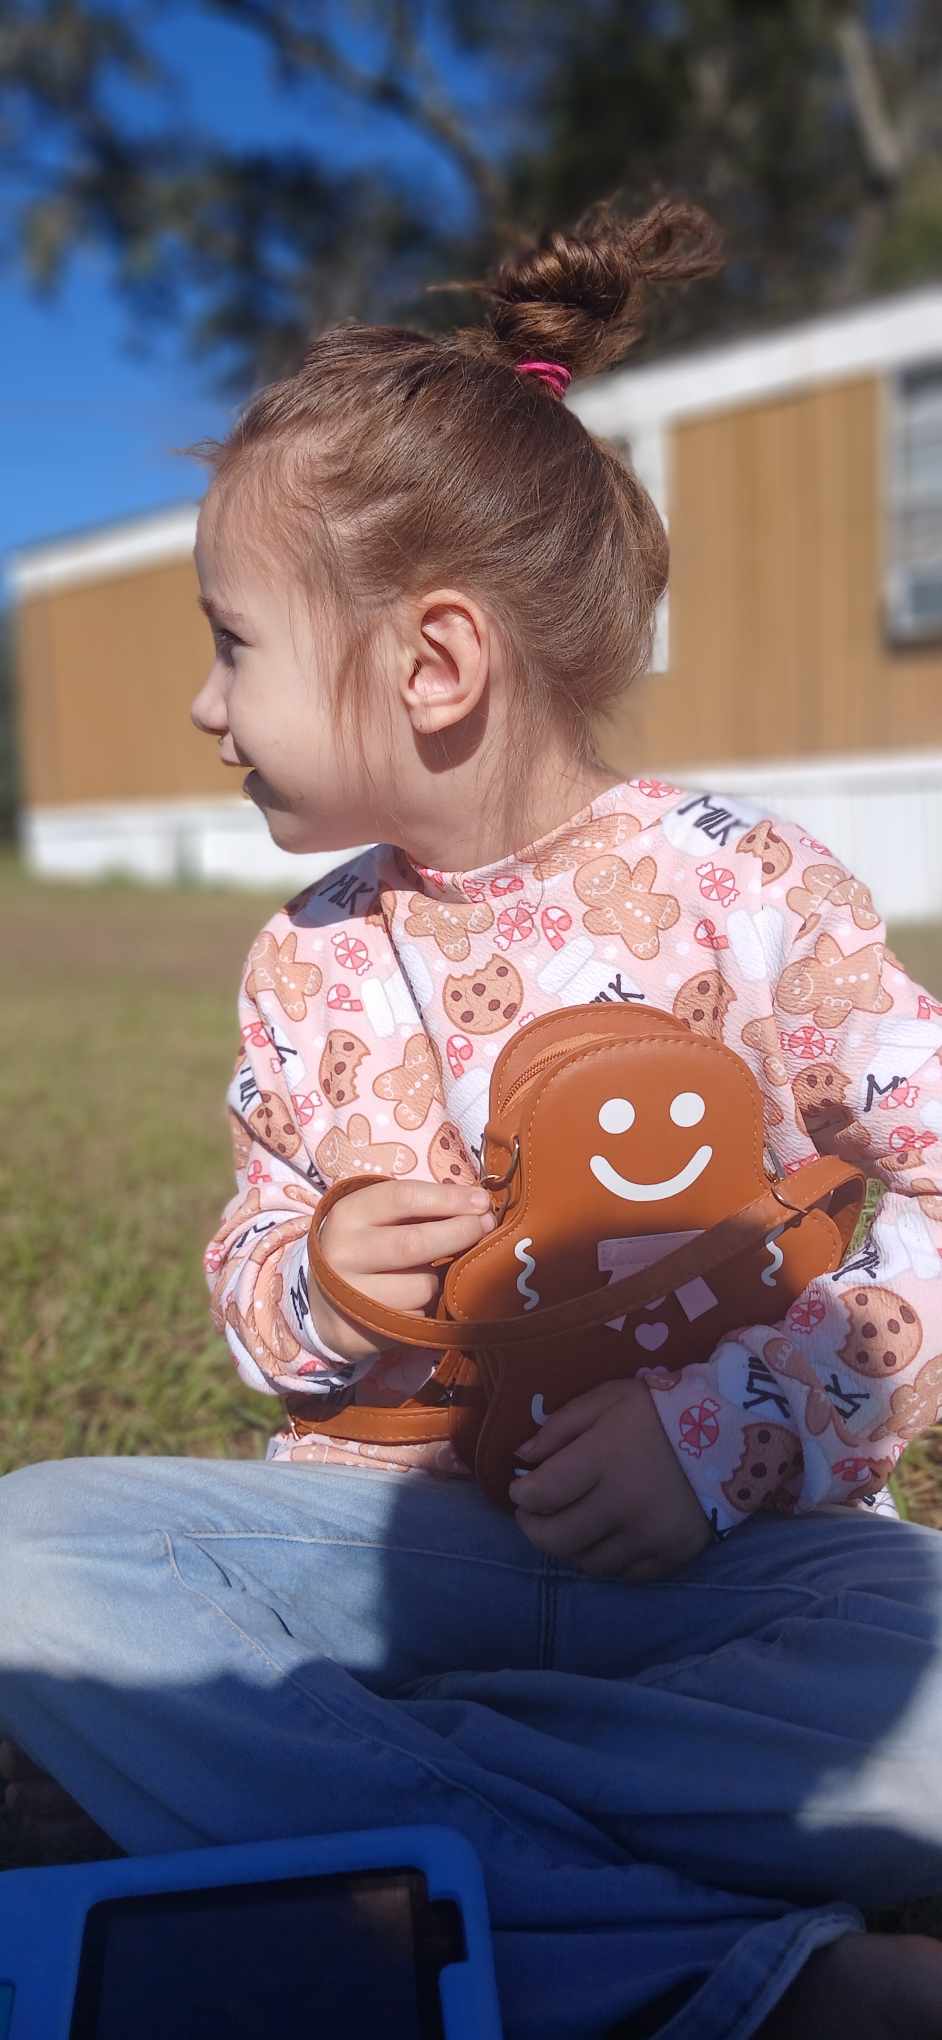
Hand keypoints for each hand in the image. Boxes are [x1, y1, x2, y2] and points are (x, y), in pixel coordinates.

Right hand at [311, 1177, 494, 1364]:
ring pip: (421, 1287)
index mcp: (348, 1214)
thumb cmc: (364, 1247)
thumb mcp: (378, 1218)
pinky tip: (414, 1302)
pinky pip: (415, 1319)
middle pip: (415, 1243)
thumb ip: (419, 1209)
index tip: (481, 1200)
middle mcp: (343, 1252)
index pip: (403, 1198)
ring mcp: (349, 1295)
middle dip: (460, 1234)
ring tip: (432, 1274)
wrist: (319, 1302)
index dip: (448, 1198)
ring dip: (440, 1281)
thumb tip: (477, 1207)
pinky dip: (426, 1310)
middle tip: (484, 1227)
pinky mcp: (359, 1331)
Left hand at [508, 1377, 714, 1581]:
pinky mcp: (672, 1555)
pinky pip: (625, 1575)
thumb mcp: (608, 1399)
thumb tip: (522, 1457)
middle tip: (534, 1515)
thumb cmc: (661, 1411)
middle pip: (557, 1539)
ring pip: (588, 1563)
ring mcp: (649, 1536)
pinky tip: (607, 1538)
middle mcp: (623, 1504)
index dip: (522, 1496)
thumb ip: (560, 1426)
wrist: (732, 1433)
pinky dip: (609, 1561)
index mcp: (603, 1459)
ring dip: (570, 1547)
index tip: (522, 1489)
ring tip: (571, 1525)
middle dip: (534, 1528)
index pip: (542, 1494)